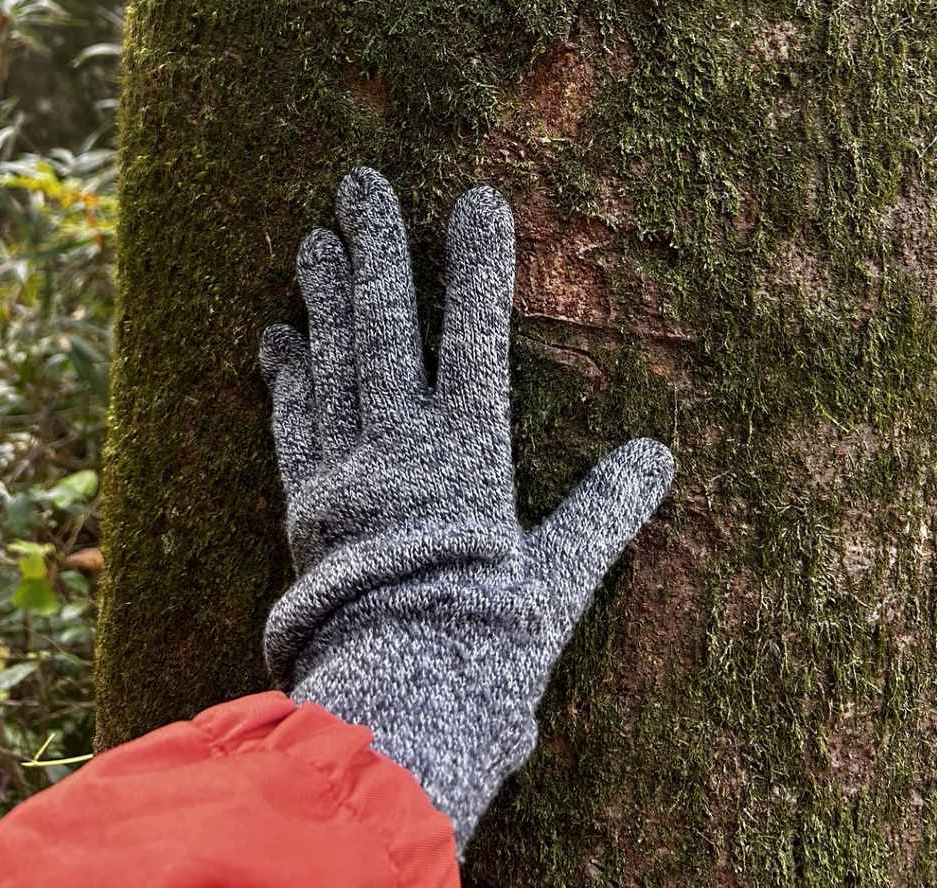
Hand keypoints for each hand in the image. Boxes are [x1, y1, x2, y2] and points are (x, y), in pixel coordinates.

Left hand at [259, 167, 673, 853]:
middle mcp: (397, 453)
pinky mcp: (306, 510)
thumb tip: (658, 456)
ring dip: (325, 299)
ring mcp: (343, 478)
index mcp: (465, 460)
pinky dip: (287, 379)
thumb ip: (605, 513)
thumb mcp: (559, 583)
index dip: (480, 269)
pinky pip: (293, 428)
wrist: (392, 708)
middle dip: (379, 252)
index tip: (478, 199)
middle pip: (386, 333)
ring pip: (331, 367)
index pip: (476, 342)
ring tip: (315, 239)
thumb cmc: (485, 651)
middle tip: (360, 183)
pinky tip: (278, 336)